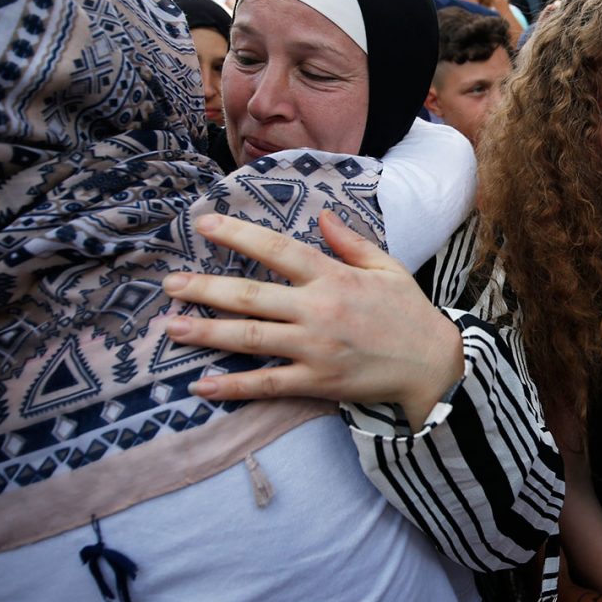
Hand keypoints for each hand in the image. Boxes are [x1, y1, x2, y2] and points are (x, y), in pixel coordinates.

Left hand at [162, 211, 464, 427]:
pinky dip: (233, 387)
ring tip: (171, 327)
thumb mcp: (386, 267)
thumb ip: (350, 241)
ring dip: (206, 333)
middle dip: (205, 289)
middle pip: (251, 296)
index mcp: (333, 276)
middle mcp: (318, 310)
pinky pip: (267, 384)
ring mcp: (315, 348)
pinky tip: (201, 386)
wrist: (433, 364)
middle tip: (168, 285)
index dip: (238, 235)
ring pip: (250, 338)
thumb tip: (321, 214)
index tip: (204, 224)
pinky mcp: (316, 382)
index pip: (277, 249)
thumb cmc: (409, 313)